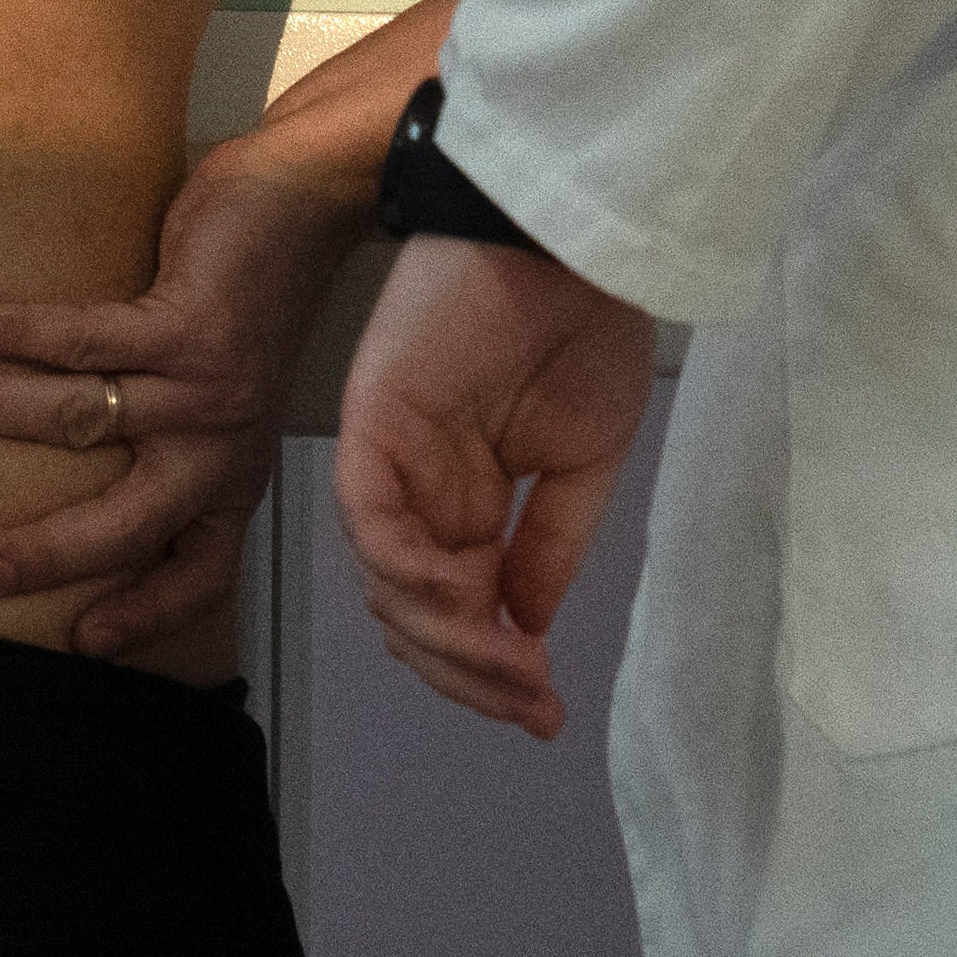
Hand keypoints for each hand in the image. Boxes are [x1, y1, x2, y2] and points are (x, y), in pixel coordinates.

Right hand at [0, 150, 373, 659]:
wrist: (310, 203)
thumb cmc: (246, 298)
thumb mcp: (221, 393)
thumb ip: (161, 434)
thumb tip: (57, 450)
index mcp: (230, 477)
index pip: (201, 573)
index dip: (146, 615)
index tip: (84, 643)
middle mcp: (222, 448)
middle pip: (129, 527)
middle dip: (44, 554)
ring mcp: (207, 391)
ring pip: (80, 420)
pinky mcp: (188, 327)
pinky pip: (83, 342)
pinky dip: (11, 333)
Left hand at [332, 233, 655, 737]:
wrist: (573, 243)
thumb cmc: (585, 326)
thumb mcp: (587, 459)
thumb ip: (552, 545)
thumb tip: (530, 627)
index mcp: (468, 502)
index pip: (458, 611)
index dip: (494, 671)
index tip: (547, 713)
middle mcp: (421, 492)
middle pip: (415, 617)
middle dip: (471, 674)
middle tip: (530, 703)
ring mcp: (391, 461)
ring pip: (389, 585)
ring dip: (450, 639)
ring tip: (515, 663)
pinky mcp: (369, 426)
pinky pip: (369, 520)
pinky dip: (408, 571)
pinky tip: (463, 597)